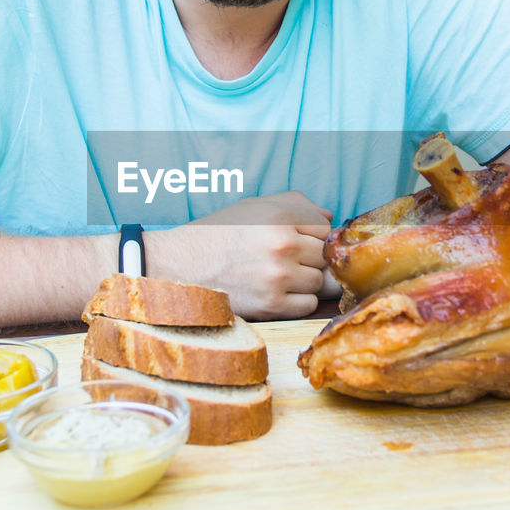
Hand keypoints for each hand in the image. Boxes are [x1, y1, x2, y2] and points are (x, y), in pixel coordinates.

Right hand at [147, 191, 333, 319]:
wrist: (179, 266)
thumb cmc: (218, 234)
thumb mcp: (253, 206)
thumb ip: (296, 203)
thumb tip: (330, 216)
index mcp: (280, 216)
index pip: (325, 229)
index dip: (310, 236)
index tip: (293, 240)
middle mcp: (283, 245)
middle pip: (324, 257)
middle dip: (308, 259)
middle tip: (281, 260)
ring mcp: (279, 277)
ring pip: (319, 282)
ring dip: (303, 281)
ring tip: (275, 275)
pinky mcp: (272, 306)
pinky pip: (308, 305)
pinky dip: (296, 301)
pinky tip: (273, 291)